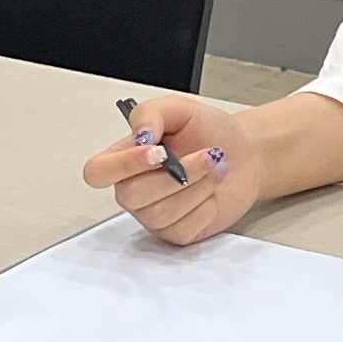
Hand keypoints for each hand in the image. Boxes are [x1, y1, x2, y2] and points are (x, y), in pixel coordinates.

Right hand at [77, 91, 256, 245]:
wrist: (245, 154)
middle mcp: (133, 189)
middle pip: (132, 196)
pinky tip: (211, 193)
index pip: (97, 172)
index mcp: (123, 158)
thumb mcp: (180, 108)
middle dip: (178, 174)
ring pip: (161, 213)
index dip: (122, 165)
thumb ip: (152, 113)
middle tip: (207, 154)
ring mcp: (152, 215)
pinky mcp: (176, 233)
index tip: (157, 152)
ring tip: (214, 168)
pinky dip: (205, 207)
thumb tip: (140, 134)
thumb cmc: (209, 132)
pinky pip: (182, 228)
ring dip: (197, 187)